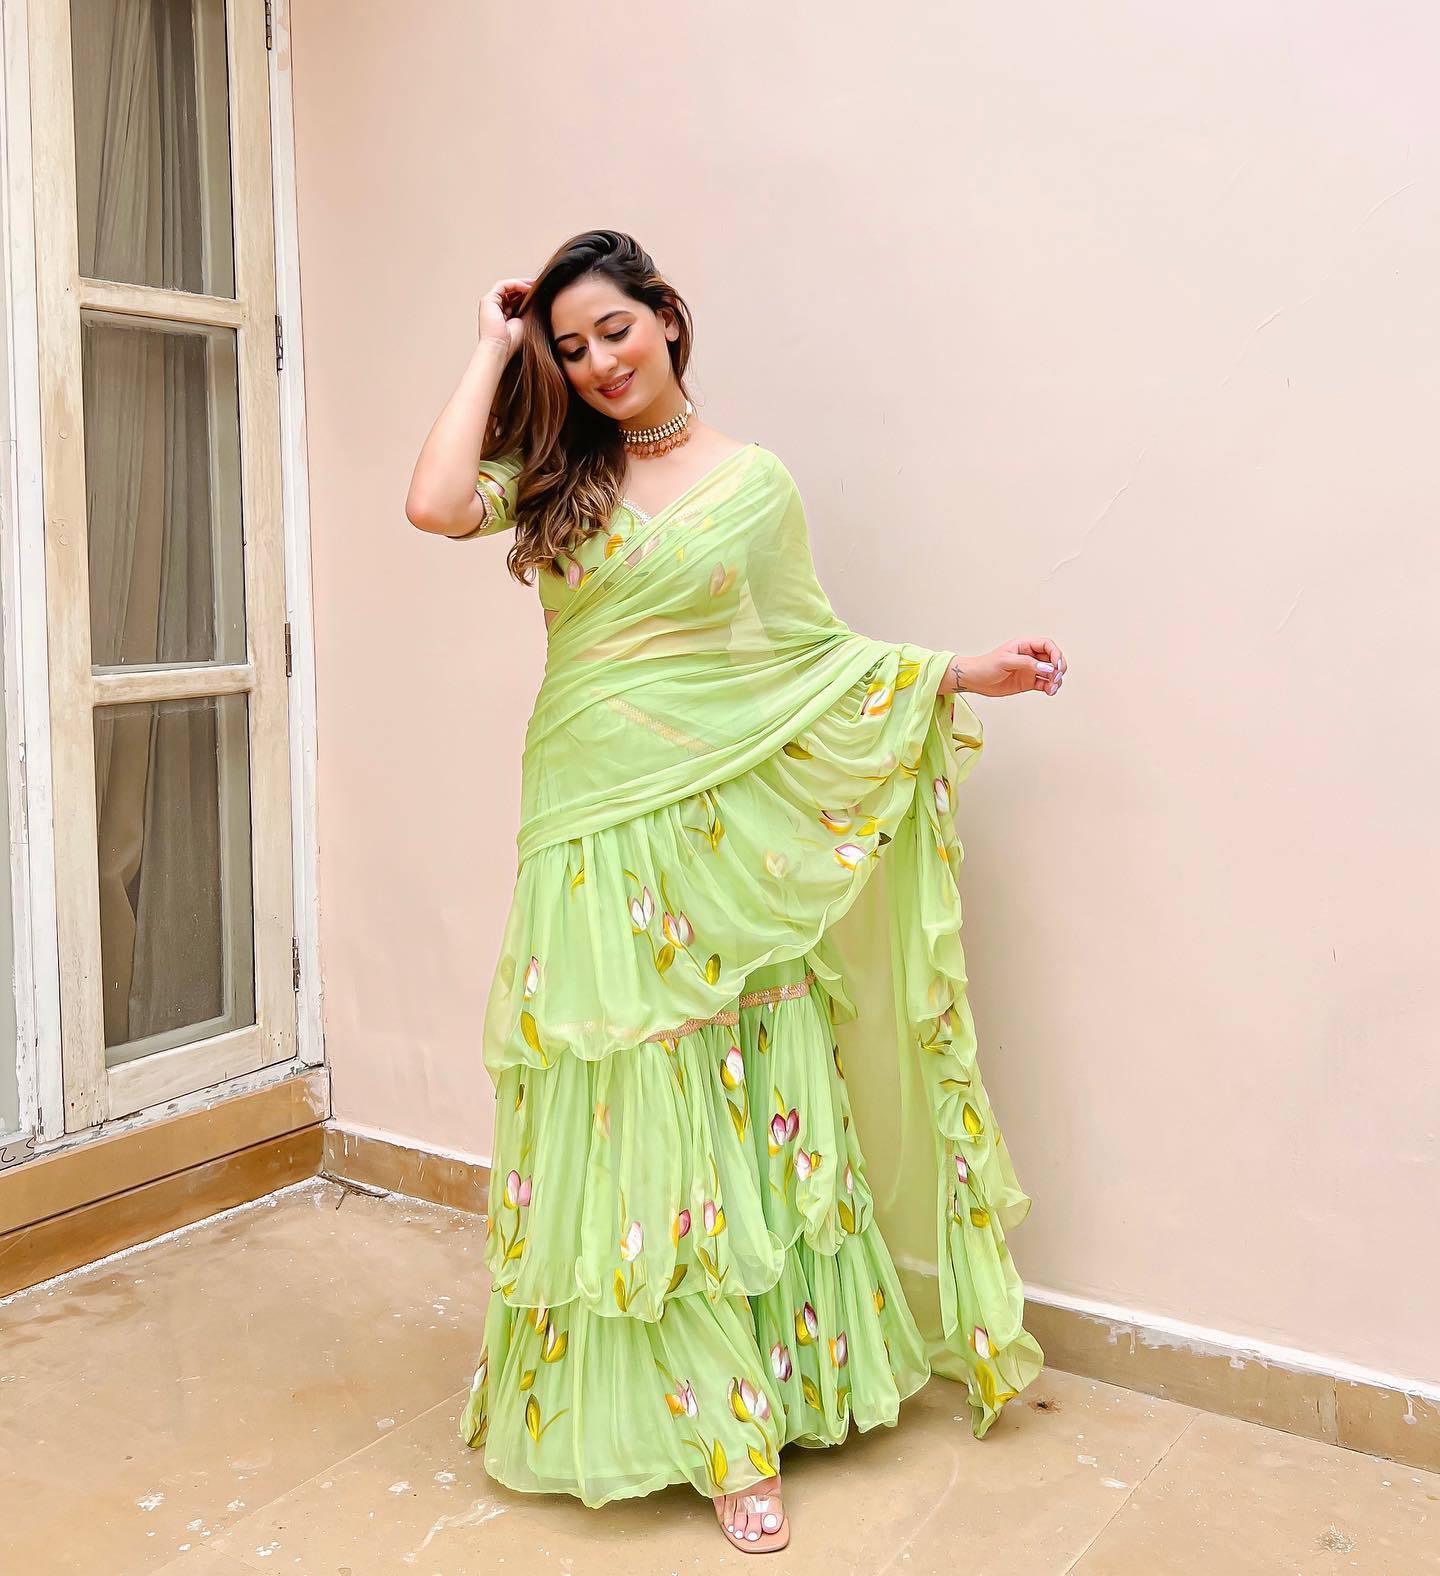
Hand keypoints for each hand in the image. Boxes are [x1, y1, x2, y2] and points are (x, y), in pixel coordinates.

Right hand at [477, 275, 535, 359]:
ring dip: (521, 284)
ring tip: (534, 285)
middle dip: (525, 287)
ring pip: (507, 287)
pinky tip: (527, 288)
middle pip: (511, 292)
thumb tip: (538, 298)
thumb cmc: (512, 342)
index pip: (515, 300)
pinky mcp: (488, 300)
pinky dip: (515, 284)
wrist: (500, 348)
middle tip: (538, 285)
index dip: (527, 295)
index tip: (539, 293)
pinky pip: (503, 286)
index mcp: (503, 316)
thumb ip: (529, 310)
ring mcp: (491, 304)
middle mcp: (495, 309)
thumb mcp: (525, 322)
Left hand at [950, 639, 1065, 698]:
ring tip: (1052, 688)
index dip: (1056, 654)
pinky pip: (1044, 684)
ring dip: (1056, 680)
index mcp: (1024, 645)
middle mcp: (1030, 656)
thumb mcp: (1005, 661)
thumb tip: (1047, 667)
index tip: (1057, 665)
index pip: (1047, 645)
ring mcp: (1030, 669)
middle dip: (1058, 668)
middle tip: (1056, 678)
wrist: (974, 680)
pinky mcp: (1028, 682)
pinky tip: (1049, 692)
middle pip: (1053, 659)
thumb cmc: (985, 665)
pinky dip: (1050, 688)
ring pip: (1051, 672)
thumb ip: (1027, 663)